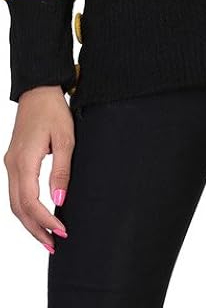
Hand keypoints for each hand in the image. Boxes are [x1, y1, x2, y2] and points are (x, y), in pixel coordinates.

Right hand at [3, 85, 72, 254]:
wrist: (38, 91)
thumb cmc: (53, 111)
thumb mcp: (65, 138)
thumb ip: (61, 169)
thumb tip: (59, 199)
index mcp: (24, 162)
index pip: (31, 203)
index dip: (46, 221)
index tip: (62, 231)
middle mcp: (12, 166)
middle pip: (19, 209)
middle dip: (36, 230)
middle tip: (54, 245)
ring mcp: (10, 164)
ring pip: (15, 203)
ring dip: (30, 223)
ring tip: (47, 237)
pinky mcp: (13, 162)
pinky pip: (16, 192)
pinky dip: (26, 209)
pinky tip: (38, 216)